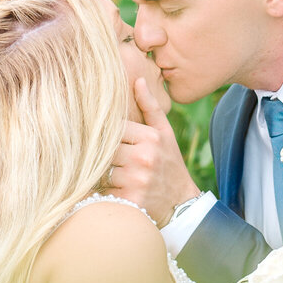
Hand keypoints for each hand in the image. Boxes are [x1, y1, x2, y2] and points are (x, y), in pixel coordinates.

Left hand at [108, 76, 198, 223]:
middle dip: (104, 156)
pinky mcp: (130, 200)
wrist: (180, 203)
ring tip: (116, 177)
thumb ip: (150, 107)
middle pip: (105, 150)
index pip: (113, 129)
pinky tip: (116, 191)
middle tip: (111, 161)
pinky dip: (104, 192)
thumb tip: (138, 79)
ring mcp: (137, 180)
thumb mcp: (165, 134)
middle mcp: (144, 157)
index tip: (110, 142)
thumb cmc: (169, 164)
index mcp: (150, 138)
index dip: (108, 135)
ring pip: (101, 171)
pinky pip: (104, 191)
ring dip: (103, 175)